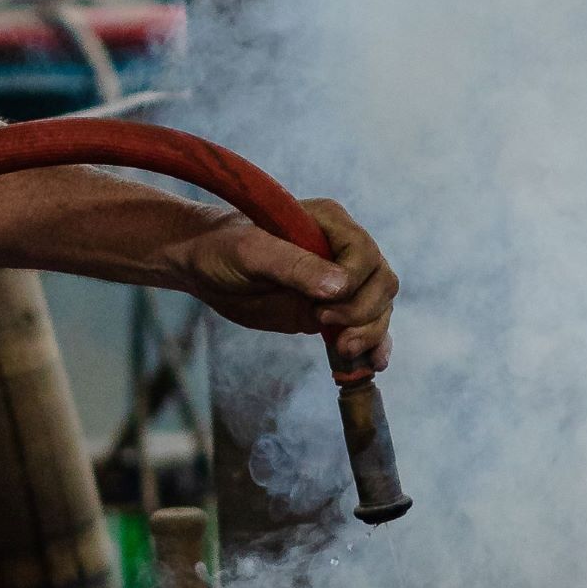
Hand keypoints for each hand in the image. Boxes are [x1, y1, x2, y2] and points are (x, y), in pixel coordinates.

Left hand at [172, 195, 397, 374]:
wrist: (205, 267)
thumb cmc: (224, 248)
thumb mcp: (252, 252)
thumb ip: (294, 265)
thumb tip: (340, 286)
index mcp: (330, 223)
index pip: (366, 255)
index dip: (354, 284)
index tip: (322, 305)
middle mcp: (343, 250)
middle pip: (382, 283)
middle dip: (364, 313)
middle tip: (329, 331)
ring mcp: (341, 282)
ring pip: (379, 307)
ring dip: (371, 333)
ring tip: (345, 351)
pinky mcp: (332, 310)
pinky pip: (365, 327)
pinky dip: (373, 345)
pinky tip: (373, 364)